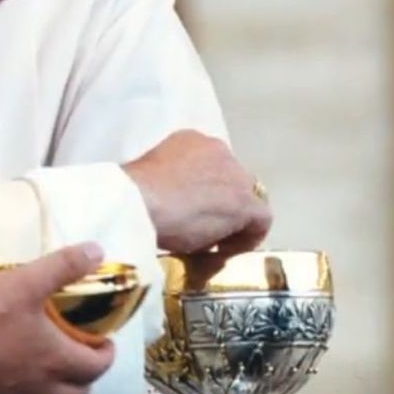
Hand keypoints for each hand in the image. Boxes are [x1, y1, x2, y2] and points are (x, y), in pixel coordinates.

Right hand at [0, 242, 115, 393]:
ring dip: (53, 388)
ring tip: (46, 363)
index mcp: (55, 360)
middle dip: (84, 380)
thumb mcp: (28, 281)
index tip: (103, 341)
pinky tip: (11, 369)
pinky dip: (22, 390)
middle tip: (79, 355)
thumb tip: (98, 251)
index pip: (95, 369)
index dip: (105, 356)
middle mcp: (38, 386)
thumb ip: (64, 266)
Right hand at [121, 130, 272, 254]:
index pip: (212, 165)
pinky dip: (247, 238)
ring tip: (213, 243)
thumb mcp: (151, 176)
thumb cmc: (133, 192)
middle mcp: (219, 150)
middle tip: (203, 228)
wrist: (138, 201)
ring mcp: (235, 176)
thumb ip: (168, 182)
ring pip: (246, 199)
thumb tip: (172, 202)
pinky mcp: (244, 203)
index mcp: (193, 140)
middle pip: (232, 180)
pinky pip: (260, 221)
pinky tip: (225, 252)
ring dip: (233, 221)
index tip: (191, 211)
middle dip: (221, 204)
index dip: (206, 191)